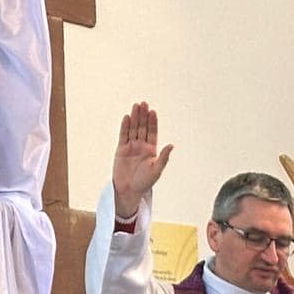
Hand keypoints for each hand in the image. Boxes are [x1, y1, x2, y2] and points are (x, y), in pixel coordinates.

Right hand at [112, 101, 173, 218]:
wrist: (128, 190)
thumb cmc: (144, 183)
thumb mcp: (156, 170)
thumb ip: (164, 157)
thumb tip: (172, 145)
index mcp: (151, 150)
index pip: (152, 132)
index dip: (152, 122)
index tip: (153, 112)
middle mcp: (141, 146)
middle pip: (142, 127)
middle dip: (143, 116)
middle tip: (144, 103)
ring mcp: (131, 147)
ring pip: (133, 129)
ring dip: (135, 118)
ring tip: (136, 106)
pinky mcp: (121, 149)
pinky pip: (123, 135)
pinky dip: (125, 126)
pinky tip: (127, 117)